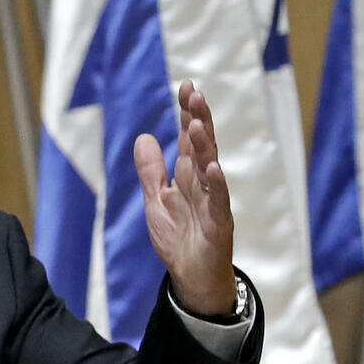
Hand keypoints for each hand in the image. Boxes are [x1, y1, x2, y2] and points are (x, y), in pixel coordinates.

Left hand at [134, 80, 238, 316]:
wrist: (191, 277)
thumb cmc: (179, 238)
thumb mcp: (156, 200)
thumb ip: (151, 171)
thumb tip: (144, 137)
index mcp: (188, 175)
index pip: (189, 138)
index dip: (187, 113)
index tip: (186, 86)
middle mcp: (202, 183)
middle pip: (202, 145)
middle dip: (198, 119)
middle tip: (194, 93)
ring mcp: (213, 201)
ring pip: (210, 167)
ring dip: (205, 145)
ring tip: (196, 123)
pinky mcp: (219, 223)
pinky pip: (218, 200)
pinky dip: (216, 184)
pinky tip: (212, 167)